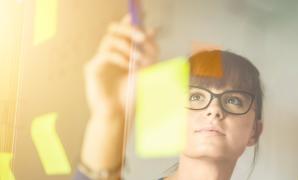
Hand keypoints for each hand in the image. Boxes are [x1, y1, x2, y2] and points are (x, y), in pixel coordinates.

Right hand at [80, 14, 157, 170]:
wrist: (121, 115)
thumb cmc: (132, 96)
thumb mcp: (147, 71)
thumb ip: (149, 51)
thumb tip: (152, 30)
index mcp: (123, 53)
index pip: (125, 30)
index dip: (131, 19)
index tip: (141, 11)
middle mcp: (110, 53)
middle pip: (114, 29)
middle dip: (130, 29)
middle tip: (142, 38)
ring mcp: (100, 60)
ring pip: (110, 39)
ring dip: (128, 47)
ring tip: (138, 61)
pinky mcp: (93, 68)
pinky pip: (105, 54)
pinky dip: (120, 57)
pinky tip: (128, 67)